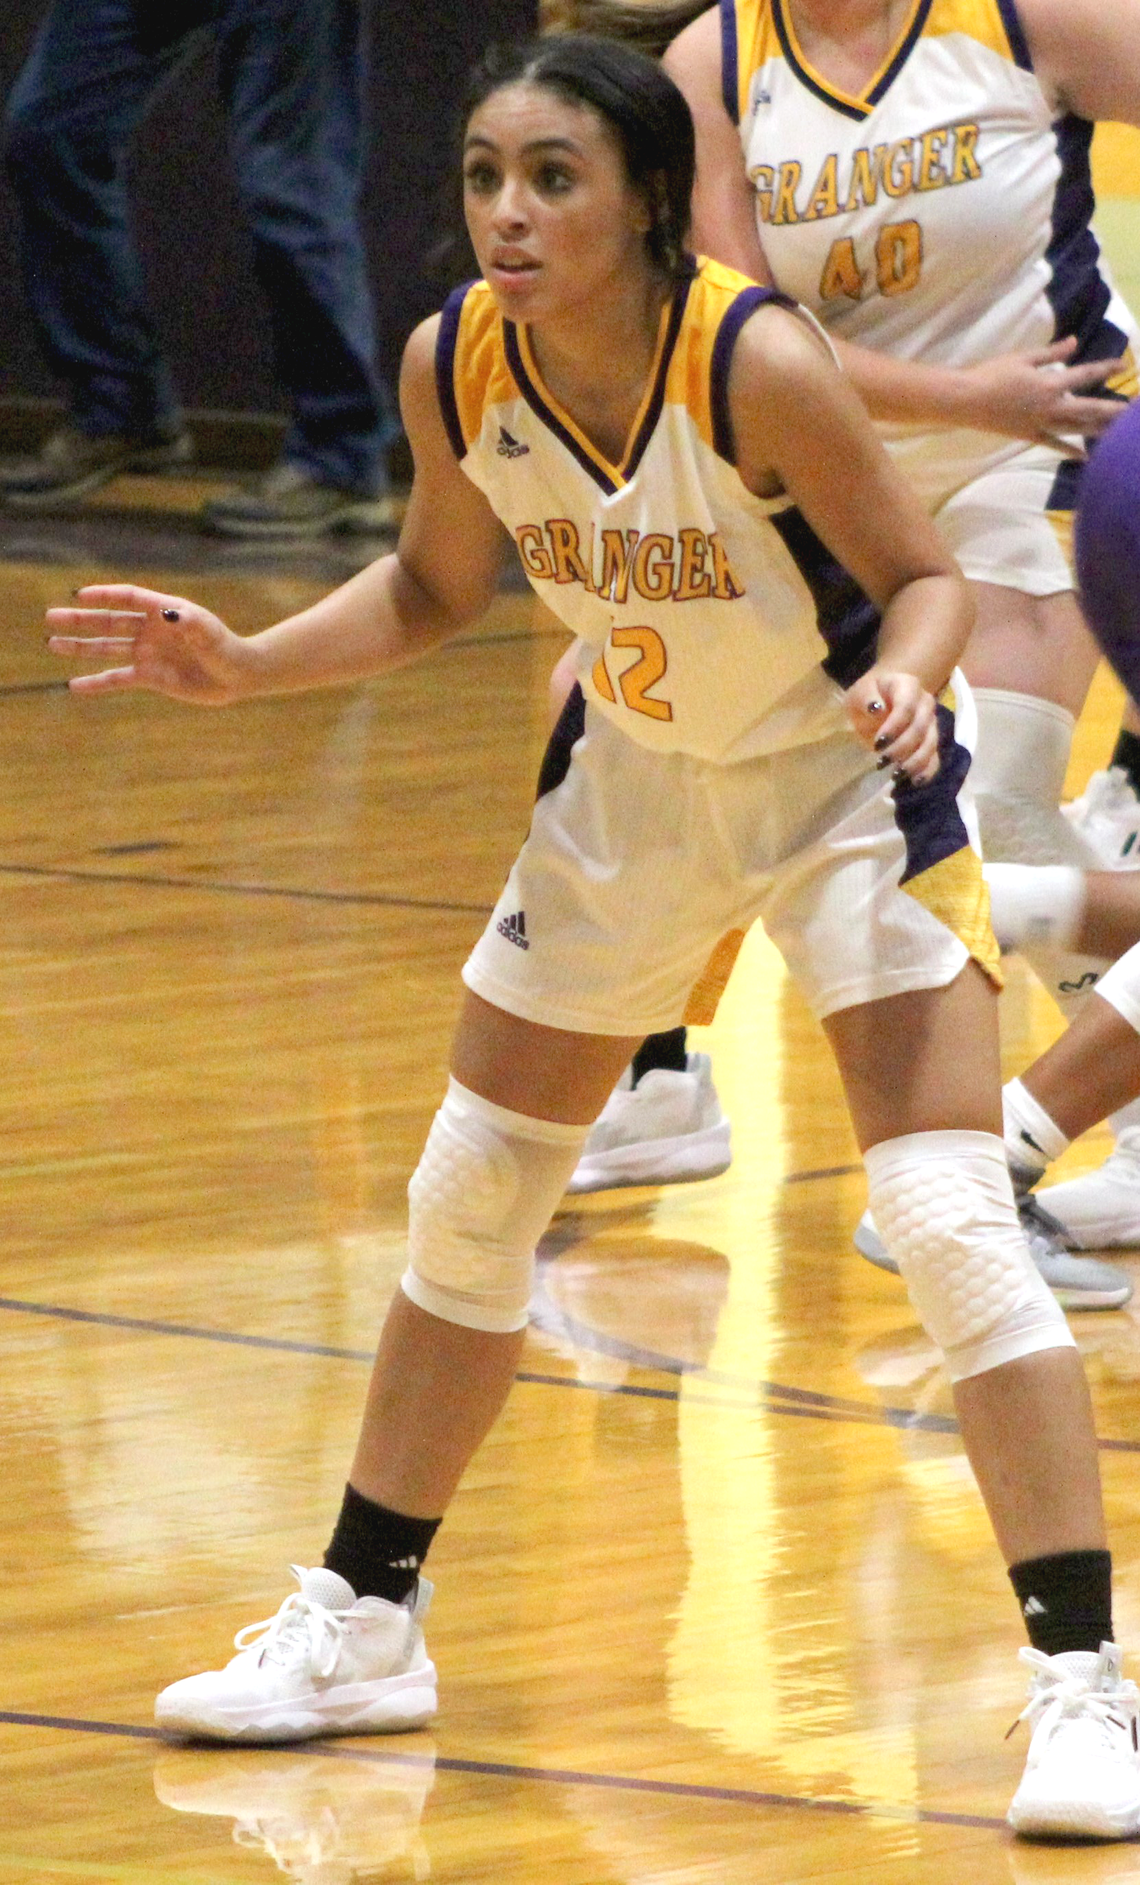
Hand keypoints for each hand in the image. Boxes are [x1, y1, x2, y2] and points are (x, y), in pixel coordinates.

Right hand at [46, 585, 257, 704]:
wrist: (238, 676)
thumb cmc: (226, 648)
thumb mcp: (209, 633)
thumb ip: (191, 623)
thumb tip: (171, 614)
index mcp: (164, 610)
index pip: (128, 598)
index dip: (104, 595)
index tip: (80, 595)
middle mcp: (150, 629)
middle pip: (109, 621)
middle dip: (81, 620)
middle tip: (51, 617)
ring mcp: (148, 652)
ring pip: (107, 648)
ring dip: (81, 647)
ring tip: (53, 644)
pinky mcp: (150, 677)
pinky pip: (118, 678)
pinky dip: (98, 683)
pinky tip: (75, 686)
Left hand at [846, 668, 938, 783]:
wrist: (881, 697)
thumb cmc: (869, 696)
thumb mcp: (860, 692)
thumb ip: (867, 698)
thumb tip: (875, 709)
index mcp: (909, 686)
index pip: (906, 707)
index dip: (894, 727)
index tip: (877, 744)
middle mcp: (926, 703)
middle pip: (920, 729)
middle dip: (901, 748)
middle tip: (881, 762)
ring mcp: (932, 722)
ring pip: (930, 745)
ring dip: (914, 762)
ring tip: (895, 775)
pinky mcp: (932, 741)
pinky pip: (935, 757)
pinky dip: (927, 771)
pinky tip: (915, 781)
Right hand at [958, 337, 1124, 455]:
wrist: (967, 400)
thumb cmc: (992, 374)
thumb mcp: (1023, 358)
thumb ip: (1052, 353)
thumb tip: (1074, 342)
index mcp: (1049, 383)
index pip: (1084, 375)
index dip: (1105, 369)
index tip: (1123, 367)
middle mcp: (1049, 406)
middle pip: (1087, 408)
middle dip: (1112, 409)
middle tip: (1132, 411)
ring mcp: (1040, 424)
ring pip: (1075, 428)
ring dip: (1098, 430)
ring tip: (1117, 431)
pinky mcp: (1029, 435)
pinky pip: (1054, 444)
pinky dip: (1070, 450)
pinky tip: (1085, 456)